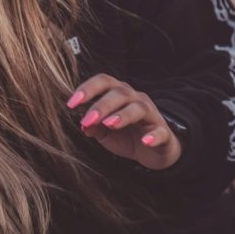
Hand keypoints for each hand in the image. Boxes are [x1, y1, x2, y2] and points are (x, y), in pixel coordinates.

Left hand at [67, 74, 181, 170]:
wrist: (154, 151)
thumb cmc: (126, 136)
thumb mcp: (106, 133)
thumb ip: (94, 127)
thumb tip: (82, 124)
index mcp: (119, 94)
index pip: (103, 81)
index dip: (87, 89)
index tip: (71, 103)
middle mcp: (135, 98)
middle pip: (120, 93)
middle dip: (102, 105)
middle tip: (88, 119)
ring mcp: (151, 114)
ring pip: (139, 108)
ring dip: (123, 115)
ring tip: (109, 124)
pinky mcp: (163, 132)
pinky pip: (160, 131)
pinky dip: (153, 135)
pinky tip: (145, 141)